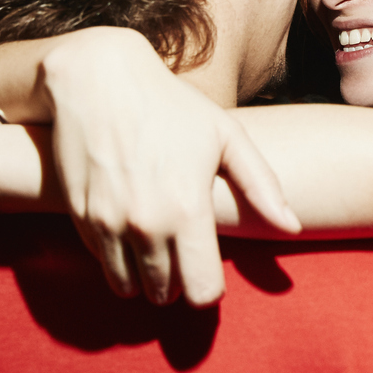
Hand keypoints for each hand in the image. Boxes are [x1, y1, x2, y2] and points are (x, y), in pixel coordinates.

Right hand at [40, 29, 297, 306]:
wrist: (98, 79)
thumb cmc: (171, 106)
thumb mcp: (226, 137)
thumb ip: (262, 187)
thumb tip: (292, 228)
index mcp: (188, 210)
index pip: (202, 291)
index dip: (209, 288)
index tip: (208, 270)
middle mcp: (146, 225)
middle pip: (165, 293)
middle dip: (177, 283)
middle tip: (182, 256)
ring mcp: (108, 223)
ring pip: (128, 287)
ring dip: (144, 278)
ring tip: (155, 251)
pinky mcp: (80, 217)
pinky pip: (101, 262)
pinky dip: (115, 257)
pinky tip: (129, 231)